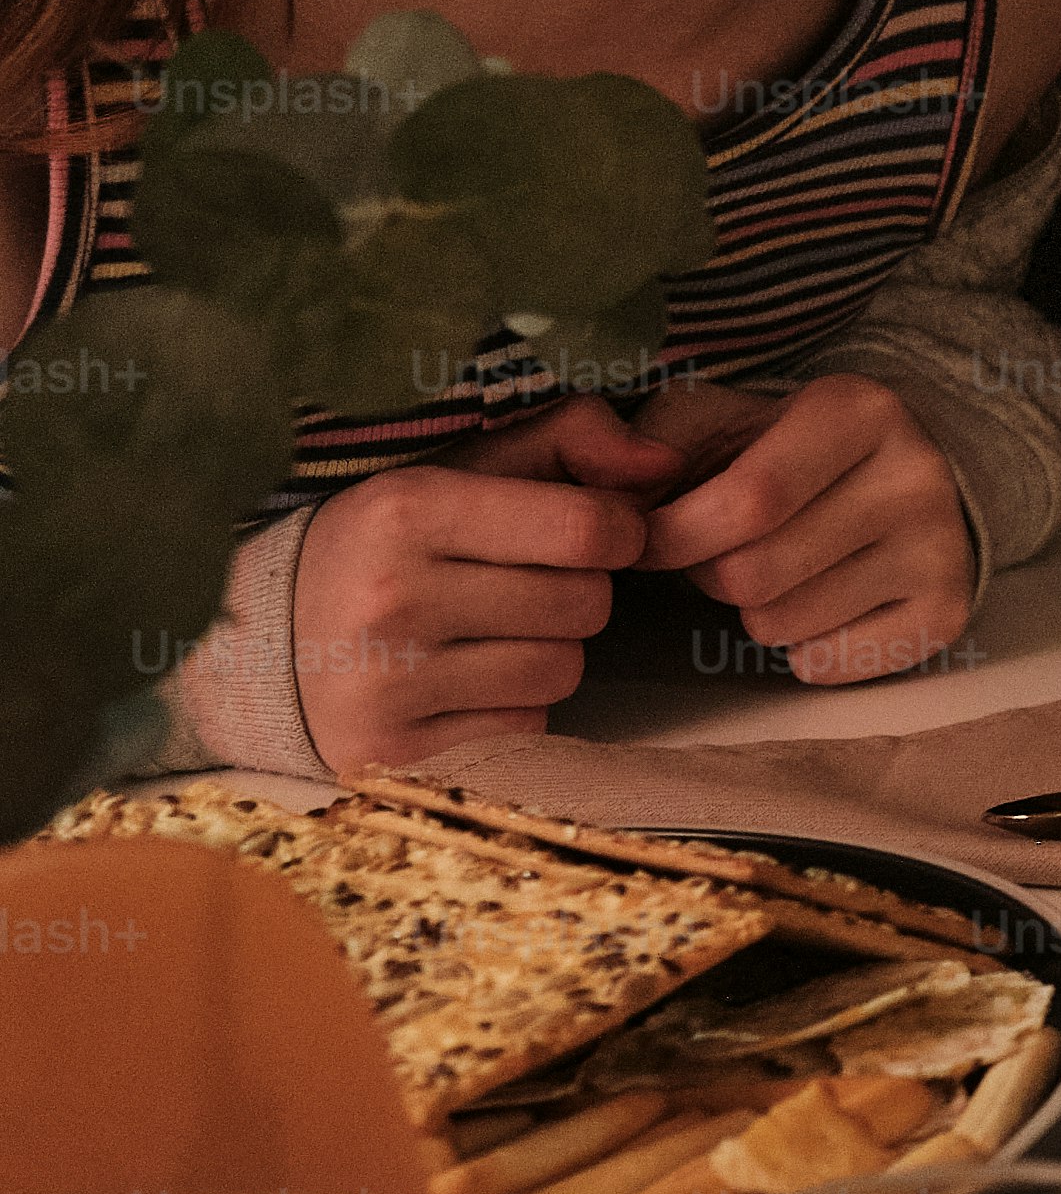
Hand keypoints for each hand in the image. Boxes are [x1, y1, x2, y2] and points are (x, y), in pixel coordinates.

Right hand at [286, 397, 679, 769]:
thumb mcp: (464, 467)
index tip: (597, 531)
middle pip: (586, 604)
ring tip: (489, 631)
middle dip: (577, 591)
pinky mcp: (389, 753)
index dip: (619, 530)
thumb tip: (666, 464)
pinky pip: (525, 725)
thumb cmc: (392, 542)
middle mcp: (390, 598)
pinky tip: (461, 680)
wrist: (261, 641)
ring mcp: (384, 684)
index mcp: (407, 509)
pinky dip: (514, 704)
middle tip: (525, 584)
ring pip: (563, 669)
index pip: (589, 528)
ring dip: (549, 650)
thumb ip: (571, 440)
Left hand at [636, 376, 977, 685]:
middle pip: (752, 574)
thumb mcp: (716, 420)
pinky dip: (801, 648)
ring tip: (777, 569)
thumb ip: (647, 447)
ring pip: (780, 625)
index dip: (672, 535)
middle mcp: (916, 476)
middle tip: (722, 550)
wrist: (904, 473)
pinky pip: (825, 666)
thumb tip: (609, 503)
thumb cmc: (782, 452)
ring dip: (751, 610)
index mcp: (858, 410)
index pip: (746, 500)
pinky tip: (820, 600)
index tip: (646, 540)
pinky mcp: (947, 612)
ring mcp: (940, 548)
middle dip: (708, 573)